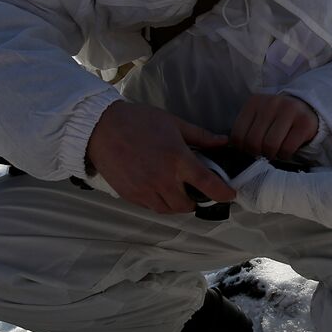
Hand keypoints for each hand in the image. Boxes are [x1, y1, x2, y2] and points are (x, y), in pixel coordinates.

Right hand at [86, 101, 231, 213]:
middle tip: (196, 190)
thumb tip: (223, 142)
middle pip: (187, 205)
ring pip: (169, 210)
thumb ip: (200, 136)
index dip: (223, 193)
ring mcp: (145, 190)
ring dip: (178, 205)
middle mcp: (163, 180)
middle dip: (196, 201)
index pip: (207, 184)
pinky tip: (159, 190)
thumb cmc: (139, 121)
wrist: (101, 128)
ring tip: (178, 192)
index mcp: (177, 160)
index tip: (229, 195)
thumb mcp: (173, 123)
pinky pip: (151, 207)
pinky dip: (160, 203)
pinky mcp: (130, 195)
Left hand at [231, 93, 318, 160]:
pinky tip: (285, 151)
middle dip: (257, 153)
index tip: (249, 151)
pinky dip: (284, 155)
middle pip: (254, 141)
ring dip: (271, 155)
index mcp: (254, 102)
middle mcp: (271, 103)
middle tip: (263, 154)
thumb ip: (246, 129)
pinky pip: (287, 148)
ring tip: (274, 152)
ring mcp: (289, 111)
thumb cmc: (277, 118)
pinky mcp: (304, 123)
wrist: (307, 109)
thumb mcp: (258, 117)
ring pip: (270, 145)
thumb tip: (232, 150)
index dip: (242, 149)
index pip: (238, 134)